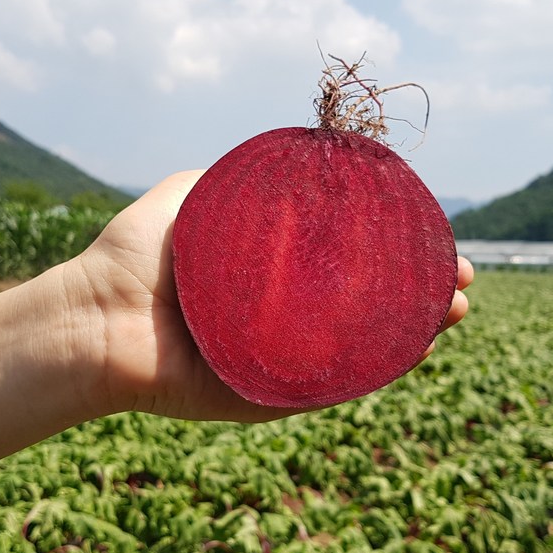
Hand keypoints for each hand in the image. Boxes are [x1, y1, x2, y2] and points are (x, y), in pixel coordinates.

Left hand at [78, 171, 473, 422]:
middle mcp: (285, 317)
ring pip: (364, 347)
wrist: (92, 317)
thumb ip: (239, 178)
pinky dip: (378, 371)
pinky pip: (333, 386)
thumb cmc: (135, 254)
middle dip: (420, 292)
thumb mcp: (192, 194)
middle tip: (460, 279)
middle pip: (368, 306)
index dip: (395, 250)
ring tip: (455, 309)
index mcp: (274, 276)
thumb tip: (292, 157)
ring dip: (416, 330)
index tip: (432, 235)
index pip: (348, 263)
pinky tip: (416, 348)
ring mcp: (282, 358)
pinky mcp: (269, 395)